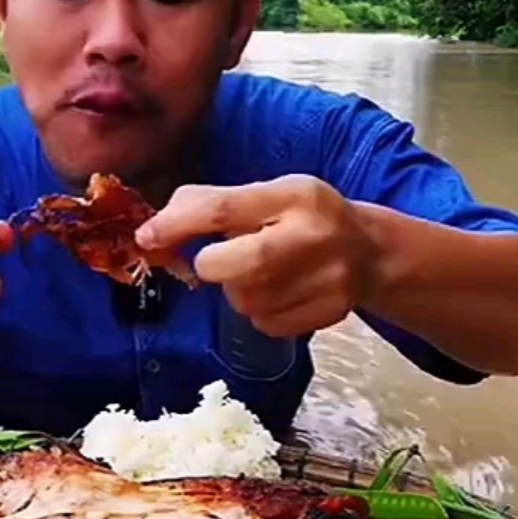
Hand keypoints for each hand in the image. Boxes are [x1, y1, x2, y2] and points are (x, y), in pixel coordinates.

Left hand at [136, 175, 377, 337]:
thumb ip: (209, 205)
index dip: (176, 225)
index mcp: (294, 195)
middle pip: (235, 267)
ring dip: (238, 290)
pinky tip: (279, 293)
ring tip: (261, 272)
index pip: (222, 210)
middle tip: (214, 262)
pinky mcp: (330, 313)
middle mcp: (315, 235)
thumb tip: (154, 232)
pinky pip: (266, 323)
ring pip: (247, 300)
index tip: (147, 237)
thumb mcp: (265, 196)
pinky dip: (260, 312)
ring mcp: (327, 279)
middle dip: (211, 267)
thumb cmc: (302, 218)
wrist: (370, 252)